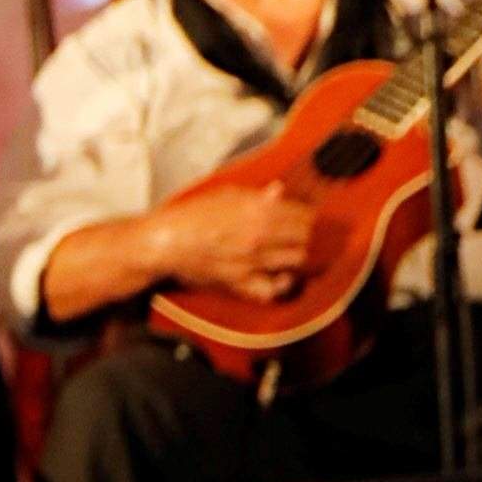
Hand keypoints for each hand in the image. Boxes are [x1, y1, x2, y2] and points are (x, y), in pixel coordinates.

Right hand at [156, 184, 312, 299]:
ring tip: (296, 254)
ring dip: (298, 257)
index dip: (313, 217)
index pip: (304, 214)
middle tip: (308, 237)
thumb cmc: (194, 215)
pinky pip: (271, 290)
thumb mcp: (226, 195)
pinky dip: (279, 285)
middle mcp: (260, 235)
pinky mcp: (240, 282)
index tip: (312, 218)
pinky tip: (279, 278)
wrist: (168, 242)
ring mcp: (252, 261)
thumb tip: (278, 192)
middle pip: (305, 238)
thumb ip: (256, 196)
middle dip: (310, 237)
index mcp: (259, 210)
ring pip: (295, 261)